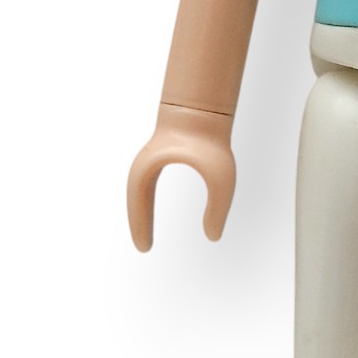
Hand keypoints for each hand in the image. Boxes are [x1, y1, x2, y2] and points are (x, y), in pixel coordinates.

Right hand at [126, 104, 236, 249]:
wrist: (206, 109)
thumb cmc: (211, 141)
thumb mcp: (221, 179)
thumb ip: (218, 209)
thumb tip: (213, 236)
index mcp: (151, 169)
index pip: (139, 204)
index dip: (141, 227)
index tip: (145, 248)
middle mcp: (146, 165)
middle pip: (136, 200)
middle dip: (140, 224)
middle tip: (144, 248)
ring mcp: (151, 158)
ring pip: (140, 192)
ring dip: (142, 213)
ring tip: (147, 236)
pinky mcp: (161, 155)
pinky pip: (149, 185)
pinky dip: (148, 202)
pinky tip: (153, 213)